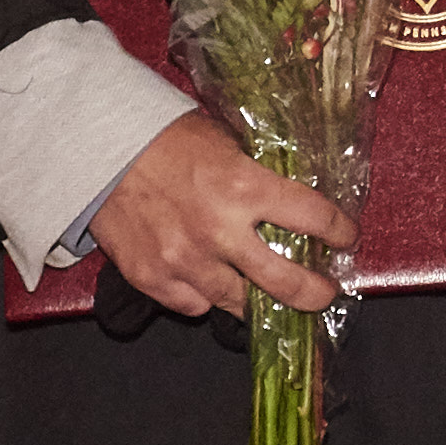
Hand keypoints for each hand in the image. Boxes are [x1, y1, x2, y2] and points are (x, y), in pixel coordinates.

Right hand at [88, 112, 352, 318]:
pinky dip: (205, 297)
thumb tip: (292, 203)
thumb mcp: (226, 145)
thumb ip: (258, 177)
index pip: (314, 218)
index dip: (340, 232)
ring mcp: (183, 262)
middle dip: (314, 293)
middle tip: (324, 293)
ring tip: (267, 295)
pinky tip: (210, 283)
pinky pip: (193, 304)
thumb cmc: (166, 140)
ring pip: (238, 303)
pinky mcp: (151, 279)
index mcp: (245, 188)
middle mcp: (219, 232)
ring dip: (257, 300)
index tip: (347, 237)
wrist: (98, 150)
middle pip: (286, 283)